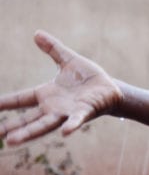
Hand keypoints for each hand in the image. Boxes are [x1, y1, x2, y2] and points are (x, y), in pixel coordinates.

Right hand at [0, 31, 121, 145]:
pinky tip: (64, 132)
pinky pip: (75, 121)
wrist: (111, 88)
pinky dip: (70, 126)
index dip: (5, 103)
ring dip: (29, 132)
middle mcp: (53, 107)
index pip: (20, 99)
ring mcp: (67, 112)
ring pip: (45, 124)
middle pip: (28, 119)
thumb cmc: (89, 77)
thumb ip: (53, 49)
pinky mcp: (84, 113)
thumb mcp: (68, 60)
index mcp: (46, 94)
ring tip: (12, 140)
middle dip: (11, 127)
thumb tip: (36, 33)